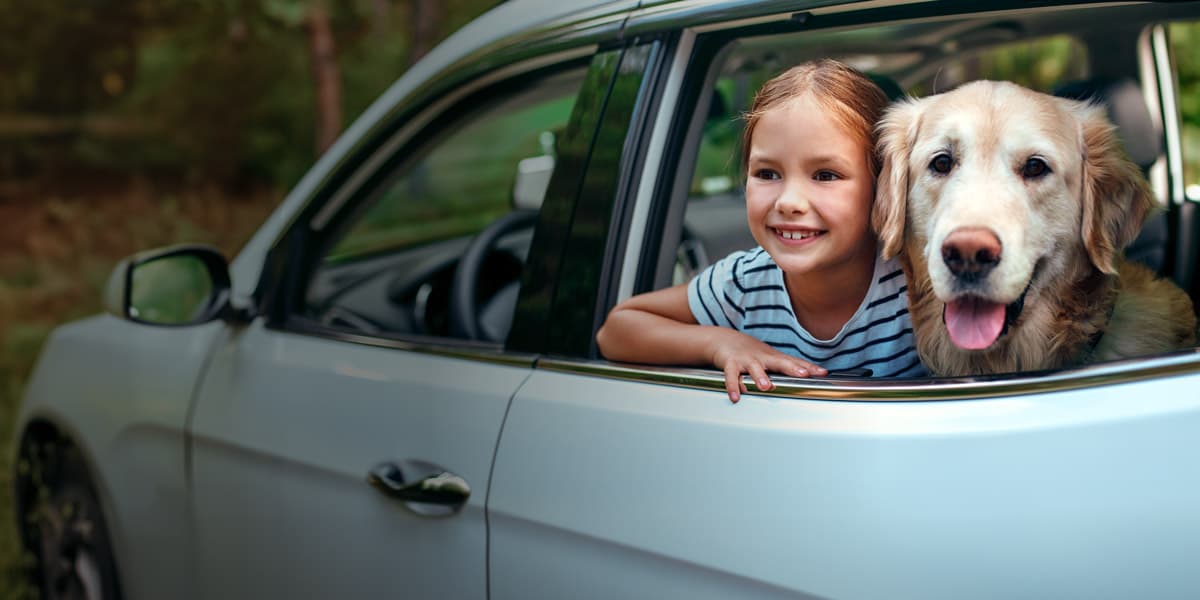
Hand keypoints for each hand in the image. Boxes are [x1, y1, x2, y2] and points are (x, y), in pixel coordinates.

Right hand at [707, 330, 826, 402]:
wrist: (724, 339)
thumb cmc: (751, 352)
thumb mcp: (770, 357)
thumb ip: (787, 367)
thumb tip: (809, 374)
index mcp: (774, 358)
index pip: (794, 362)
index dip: (809, 368)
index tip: (822, 373)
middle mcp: (762, 358)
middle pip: (779, 362)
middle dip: (791, 368)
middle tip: (803, 374)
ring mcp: (747, 360)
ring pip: (755, 368)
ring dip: (760, 376)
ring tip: (766, 387)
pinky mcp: (731, 363)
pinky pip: (731, 376)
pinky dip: (733, 386)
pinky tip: (736, 397)